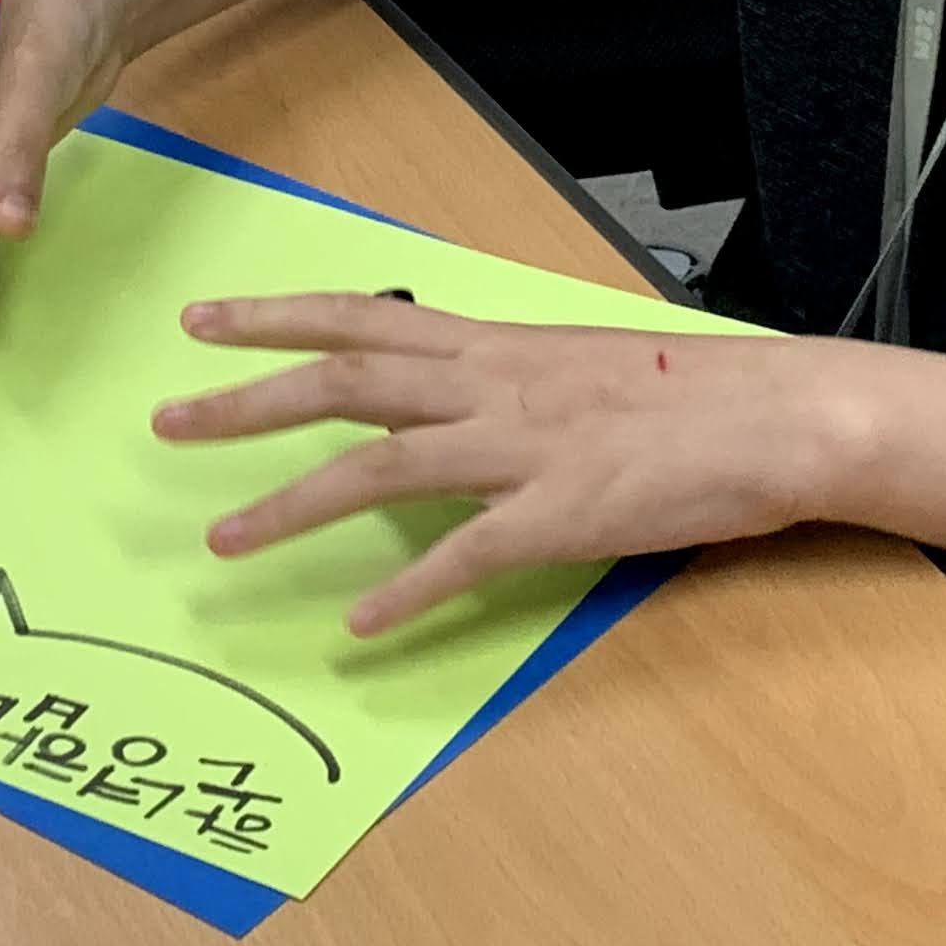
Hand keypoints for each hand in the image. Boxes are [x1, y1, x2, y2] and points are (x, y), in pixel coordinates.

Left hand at [154, 296, 851, 635]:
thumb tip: (455, 395)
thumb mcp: (581, 364)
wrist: (778, 416)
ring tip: (223, 545)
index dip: (277, 318)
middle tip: (168, 422)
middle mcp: (493, 385)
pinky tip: (360, 628)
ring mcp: (522, 450)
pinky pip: (463, 558)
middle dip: (246, 402)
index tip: (203, 321)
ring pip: (379, 470)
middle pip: (344, 383)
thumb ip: (510, 381)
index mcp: (498, 344)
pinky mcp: (559, 517)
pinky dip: (406, 593)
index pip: (364, 316)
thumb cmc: (691, 395)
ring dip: (292, 507)